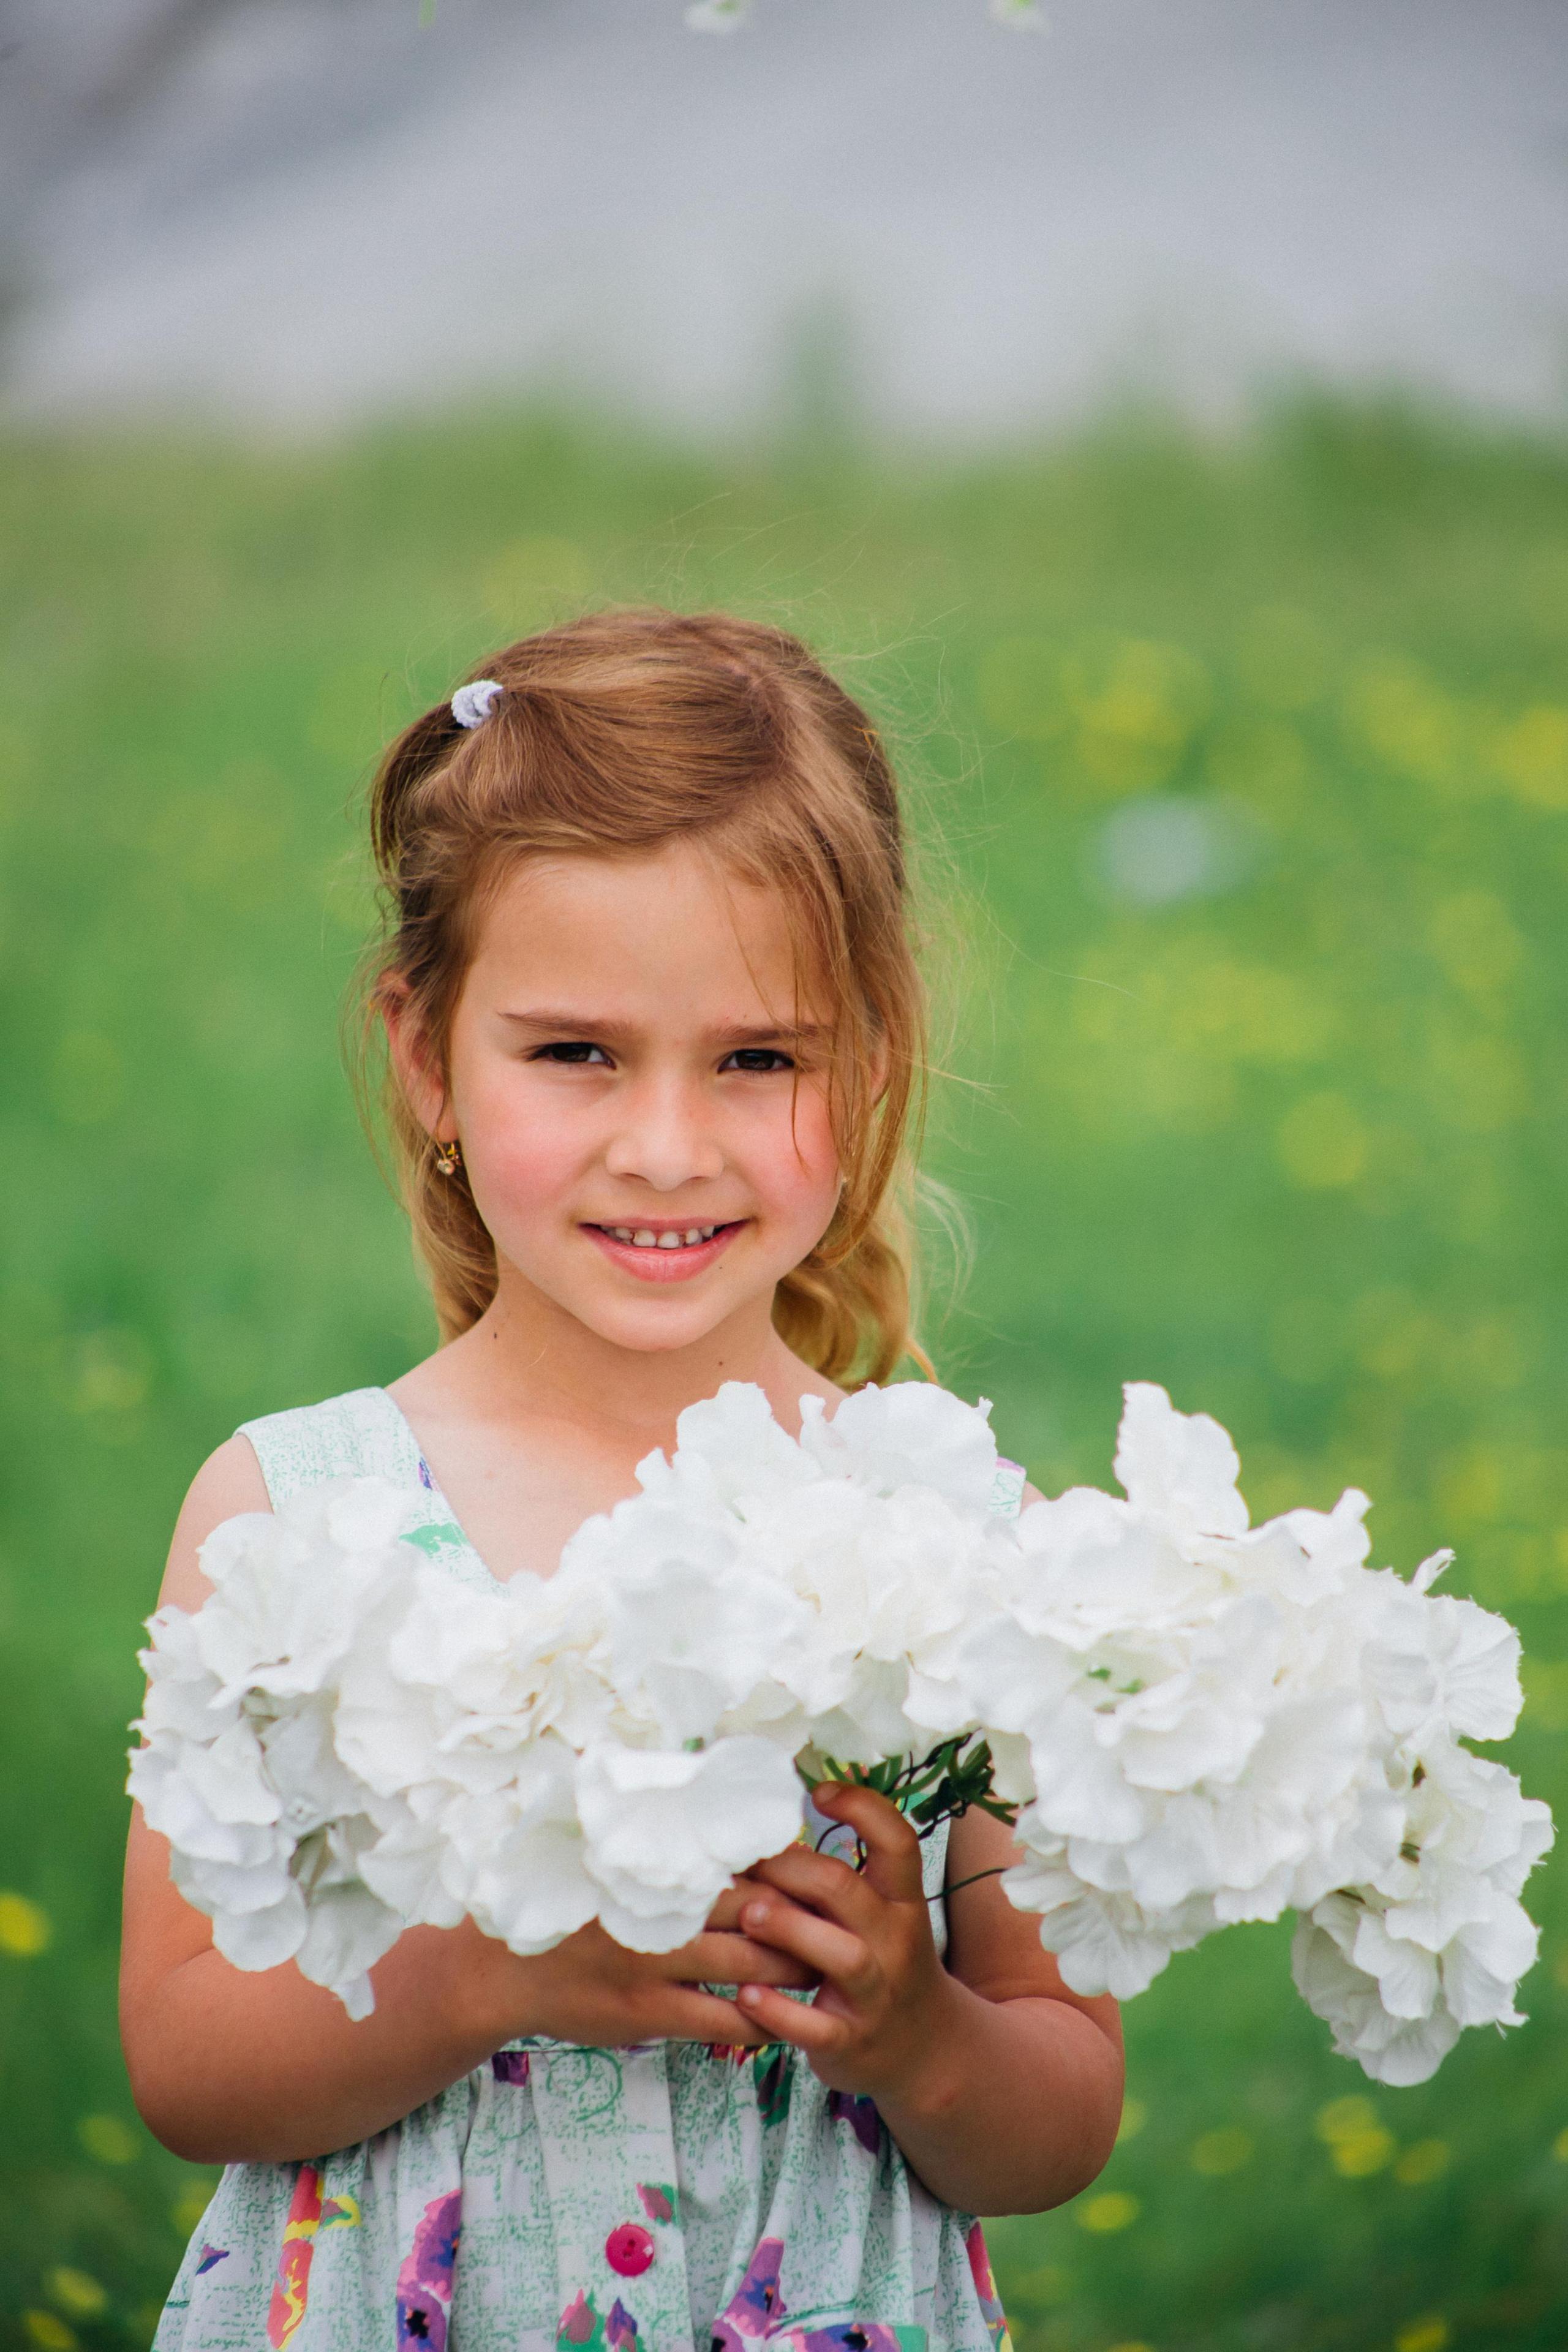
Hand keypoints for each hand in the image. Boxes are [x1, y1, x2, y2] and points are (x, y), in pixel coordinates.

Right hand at [465, 1872, 818, 2050]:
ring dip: (790, 1970)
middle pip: (754, 1913)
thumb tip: (707, 1797)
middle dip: (801, 1919)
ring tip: (822, 1967)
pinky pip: (718, 2021)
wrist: (500, 1971)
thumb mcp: (601, 1859)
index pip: (734, 1862)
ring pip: (745, 1969)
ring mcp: (652, 1967)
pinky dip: (757, 2021)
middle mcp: (658, 1913)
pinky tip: (780, 2020)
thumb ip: (655, 1841)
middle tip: (837, 1921)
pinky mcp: (645, 2013)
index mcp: (653, 1870)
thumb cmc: (563, 1906)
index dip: (783, 1866)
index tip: (815, 1866)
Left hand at [731, 1784, 956, 2101]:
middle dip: (791, 1870)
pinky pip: (817, 2027)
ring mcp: (876, 1994)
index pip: (898, 1841)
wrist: (928, 2051)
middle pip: (846, 1890)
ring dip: (788, 1930)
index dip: (861, 1807)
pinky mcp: (852, 2041)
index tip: (817, 1792)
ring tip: (746, 1916)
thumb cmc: (885, 1965)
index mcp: (903, 1902)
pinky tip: (746, 1995)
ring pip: (841, 1955)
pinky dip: (779, 2011)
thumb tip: (770, 1834)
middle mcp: (895, 1942)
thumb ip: (841, 1883)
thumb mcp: (883, 1918)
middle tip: (747, 1865)